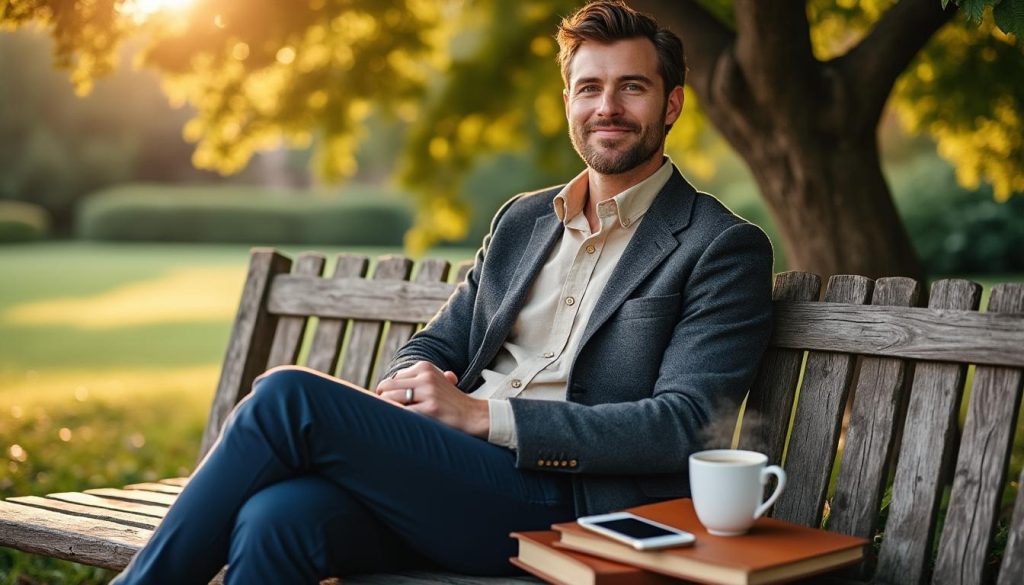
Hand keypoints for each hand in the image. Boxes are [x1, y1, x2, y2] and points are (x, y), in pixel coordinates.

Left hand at [375, 361, 489, 437]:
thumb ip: (413, 382)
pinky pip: (401, 412)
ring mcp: (429, 392)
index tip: (390, 404)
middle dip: (382, 400)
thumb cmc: (449, 402)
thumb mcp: (434, 383)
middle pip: (387, 386)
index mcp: (425, 367)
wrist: (472, 415)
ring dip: (387, 410)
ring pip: (390, 398)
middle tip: (385, 413)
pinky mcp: (431, 408)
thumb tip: (380, 390)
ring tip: (392, 419)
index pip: (392, 378)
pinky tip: (400, 424)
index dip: (386, 393)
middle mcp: (426, 376)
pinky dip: (395, 418)